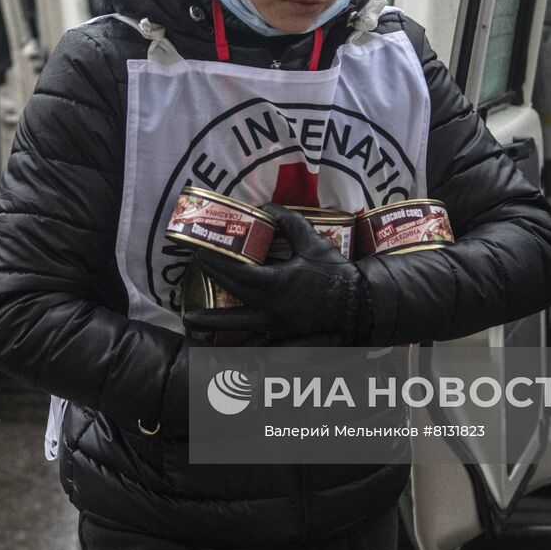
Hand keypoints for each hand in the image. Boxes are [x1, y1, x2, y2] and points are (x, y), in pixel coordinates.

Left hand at [182, 204, 368, 339]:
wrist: (359, 304)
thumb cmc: (335, 271)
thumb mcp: (312, 240)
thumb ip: (288, 221)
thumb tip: (266, 207)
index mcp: (275, 282)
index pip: (235, 270)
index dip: (214, 259)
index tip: (199, 249)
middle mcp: (270, 306)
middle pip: (232, 291)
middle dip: (211, 276)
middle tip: (196, 264)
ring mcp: (275, 324)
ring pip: (237, 324)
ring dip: (212, 320)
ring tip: (190, 320)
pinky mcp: (283, 334)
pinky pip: (253, 339)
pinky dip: (236, 340)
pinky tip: (221, 342)